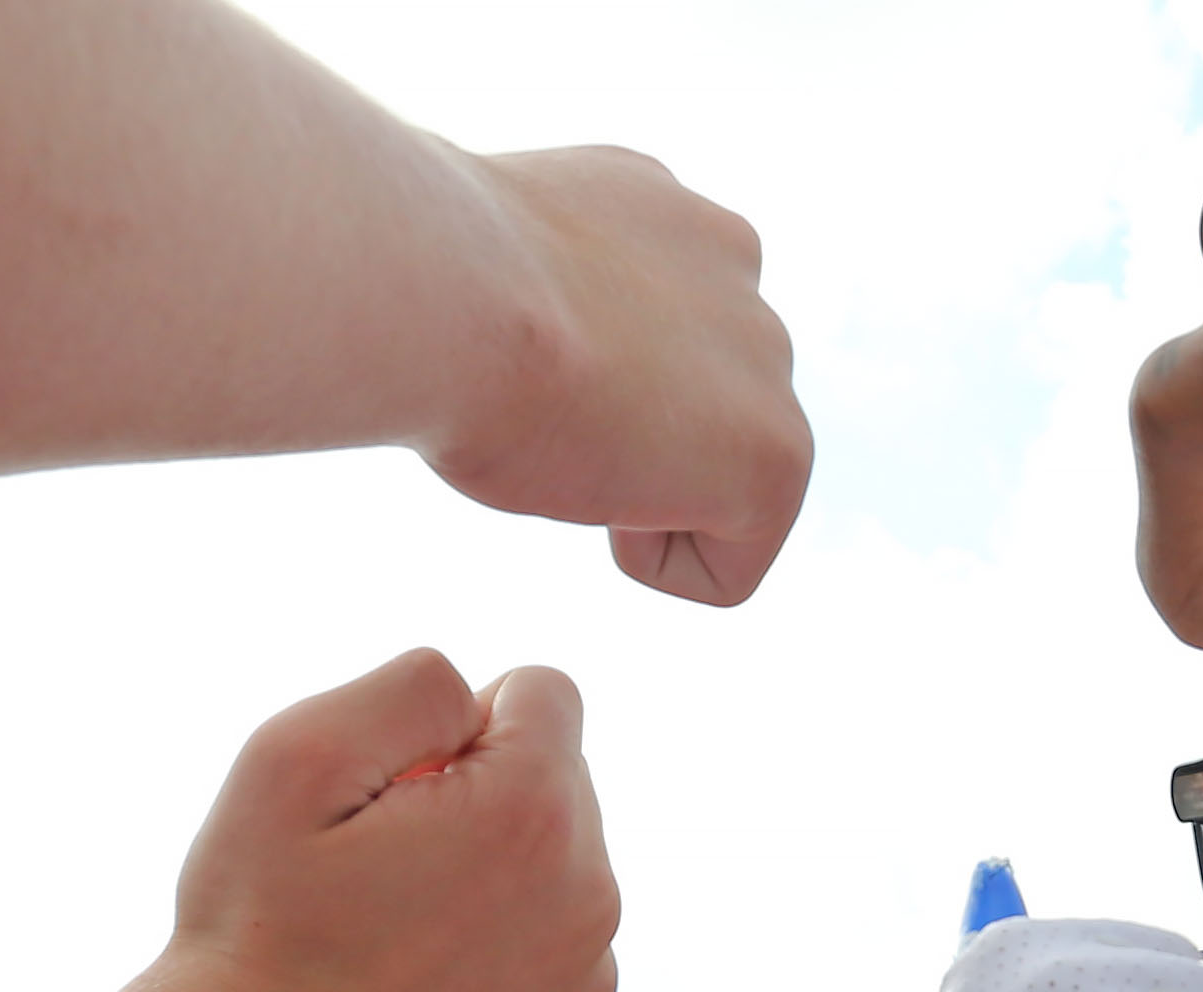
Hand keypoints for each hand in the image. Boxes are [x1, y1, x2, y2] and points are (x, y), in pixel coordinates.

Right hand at [121, 648, 621, 991]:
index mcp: (533, 811)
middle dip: (484, 796)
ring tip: (398, 930)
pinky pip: (560, 954)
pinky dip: (505, 957)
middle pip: (562, 783)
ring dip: (498, 877)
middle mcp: (590, 894)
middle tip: (383, 864)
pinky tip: (424, 988)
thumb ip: (414, 685)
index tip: (399, 785)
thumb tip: (485, 696)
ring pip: (564, 870)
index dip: (460, 722)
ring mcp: (590, 978)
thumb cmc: (258, 919)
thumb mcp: (294, 753)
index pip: (547, 692)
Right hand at [422, 144, 811, 607]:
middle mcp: (731, 260)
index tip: (508, 349)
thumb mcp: (489, 265)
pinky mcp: (779, 455)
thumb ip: (547, 293)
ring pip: (704, 486)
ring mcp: (768, 356)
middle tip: (534, 393)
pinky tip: (597, 484)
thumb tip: (538, 337)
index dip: (560, 378)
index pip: (641, 333)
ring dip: (627, 488)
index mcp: (657, 210)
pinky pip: (725, 570)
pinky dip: (647, 561)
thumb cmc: (423, 286)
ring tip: (565, 429)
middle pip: (680, 412)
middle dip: (612, 432)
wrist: (442, 293)